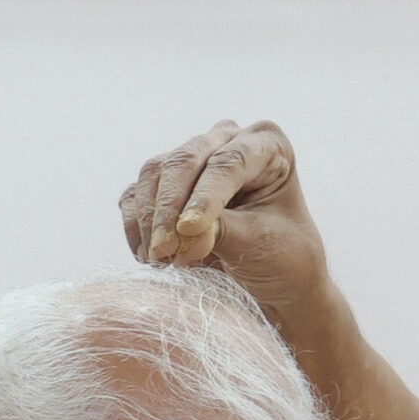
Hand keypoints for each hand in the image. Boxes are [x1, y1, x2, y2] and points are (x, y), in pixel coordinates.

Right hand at [119, 120, 328, 323]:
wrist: (273, 279)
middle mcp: (227, 140)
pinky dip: (136, 226)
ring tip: (160, 260)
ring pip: (154, 174)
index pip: (229, 163)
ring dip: (150, 220)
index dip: (205, 197)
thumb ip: (223, 231)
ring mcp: (193, 158)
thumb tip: (181, 231)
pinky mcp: (165, 184)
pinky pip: (137, 195)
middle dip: (169, 209)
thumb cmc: (282, 257)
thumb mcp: (261, 244)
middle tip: (164, 251)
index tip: (188, 230)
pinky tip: (147, 256)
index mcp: (266, 145)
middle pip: (185, 161)